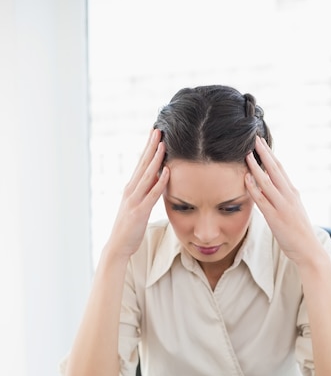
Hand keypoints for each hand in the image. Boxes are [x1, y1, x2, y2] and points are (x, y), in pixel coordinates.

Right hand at [107, 129, 168, 257]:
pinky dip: (160, 182)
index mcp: (131, 188)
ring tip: (163, 144)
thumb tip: (158, 180)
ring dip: (155, 159)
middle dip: (151, 146)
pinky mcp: (139, 211)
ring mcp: (134, 200)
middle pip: (142, 164)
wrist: (117, 246)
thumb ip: (146, 193)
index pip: (141, 164)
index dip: (148, 148)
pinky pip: (152, 195)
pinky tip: (167, 172)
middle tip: (158, 130)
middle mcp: (131, 190)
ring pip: (146, 175)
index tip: (155, 133)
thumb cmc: (129, 228)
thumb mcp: (138, 206)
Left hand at [245, 136, 320, 264]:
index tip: (261, 143)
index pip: (280, 169)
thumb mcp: (292, 211)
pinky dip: (254, 187)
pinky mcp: (276, 217)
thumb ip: (282, 199)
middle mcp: (289, 195)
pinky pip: (262, 199)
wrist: (308, 250)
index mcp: (293, 192)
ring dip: (256, 166)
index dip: (270, 154)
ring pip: (268, 181)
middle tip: (255, 138)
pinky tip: (246, 178)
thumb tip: (269, 190)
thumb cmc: (298, 233)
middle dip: (264, 152)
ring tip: (247, 153)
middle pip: (275, 169)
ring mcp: (283, 206)